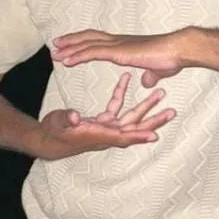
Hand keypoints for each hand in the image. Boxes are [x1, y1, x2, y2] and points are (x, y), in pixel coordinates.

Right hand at [35, 73, 175, 160]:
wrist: (47, 141)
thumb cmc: (53, 133)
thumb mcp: (57, 124)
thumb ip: (65, 119)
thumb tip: (73, 117)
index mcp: (98, 135)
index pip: (122, 137)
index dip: (138, 137)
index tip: (154, 135)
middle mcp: (107, 133)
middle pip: (134, 128)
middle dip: (153, 121)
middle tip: (171, 112)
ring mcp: (107, 127)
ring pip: (131, 117)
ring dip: (146, 106)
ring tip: (160, 93)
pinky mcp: (103, 121)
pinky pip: (116, 106)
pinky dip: (122, 93)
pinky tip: (126, 78)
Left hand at [51, 30, 185, 87]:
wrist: (178, 49)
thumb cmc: (172, 58)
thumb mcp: (157, 70)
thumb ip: (149, 75)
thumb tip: (146, 81)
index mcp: (126, 45)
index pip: (100, 41)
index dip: (85, 42)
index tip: (73, 44)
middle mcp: (119, 42)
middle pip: (89, 38)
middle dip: (72, 40)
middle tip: (56, 43)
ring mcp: (117, 45)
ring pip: (86, 44)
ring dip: (69, 48)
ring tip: (54, 51)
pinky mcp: (118, 52)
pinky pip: (92, 53)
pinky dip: (77, 56)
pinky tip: (66, 60)